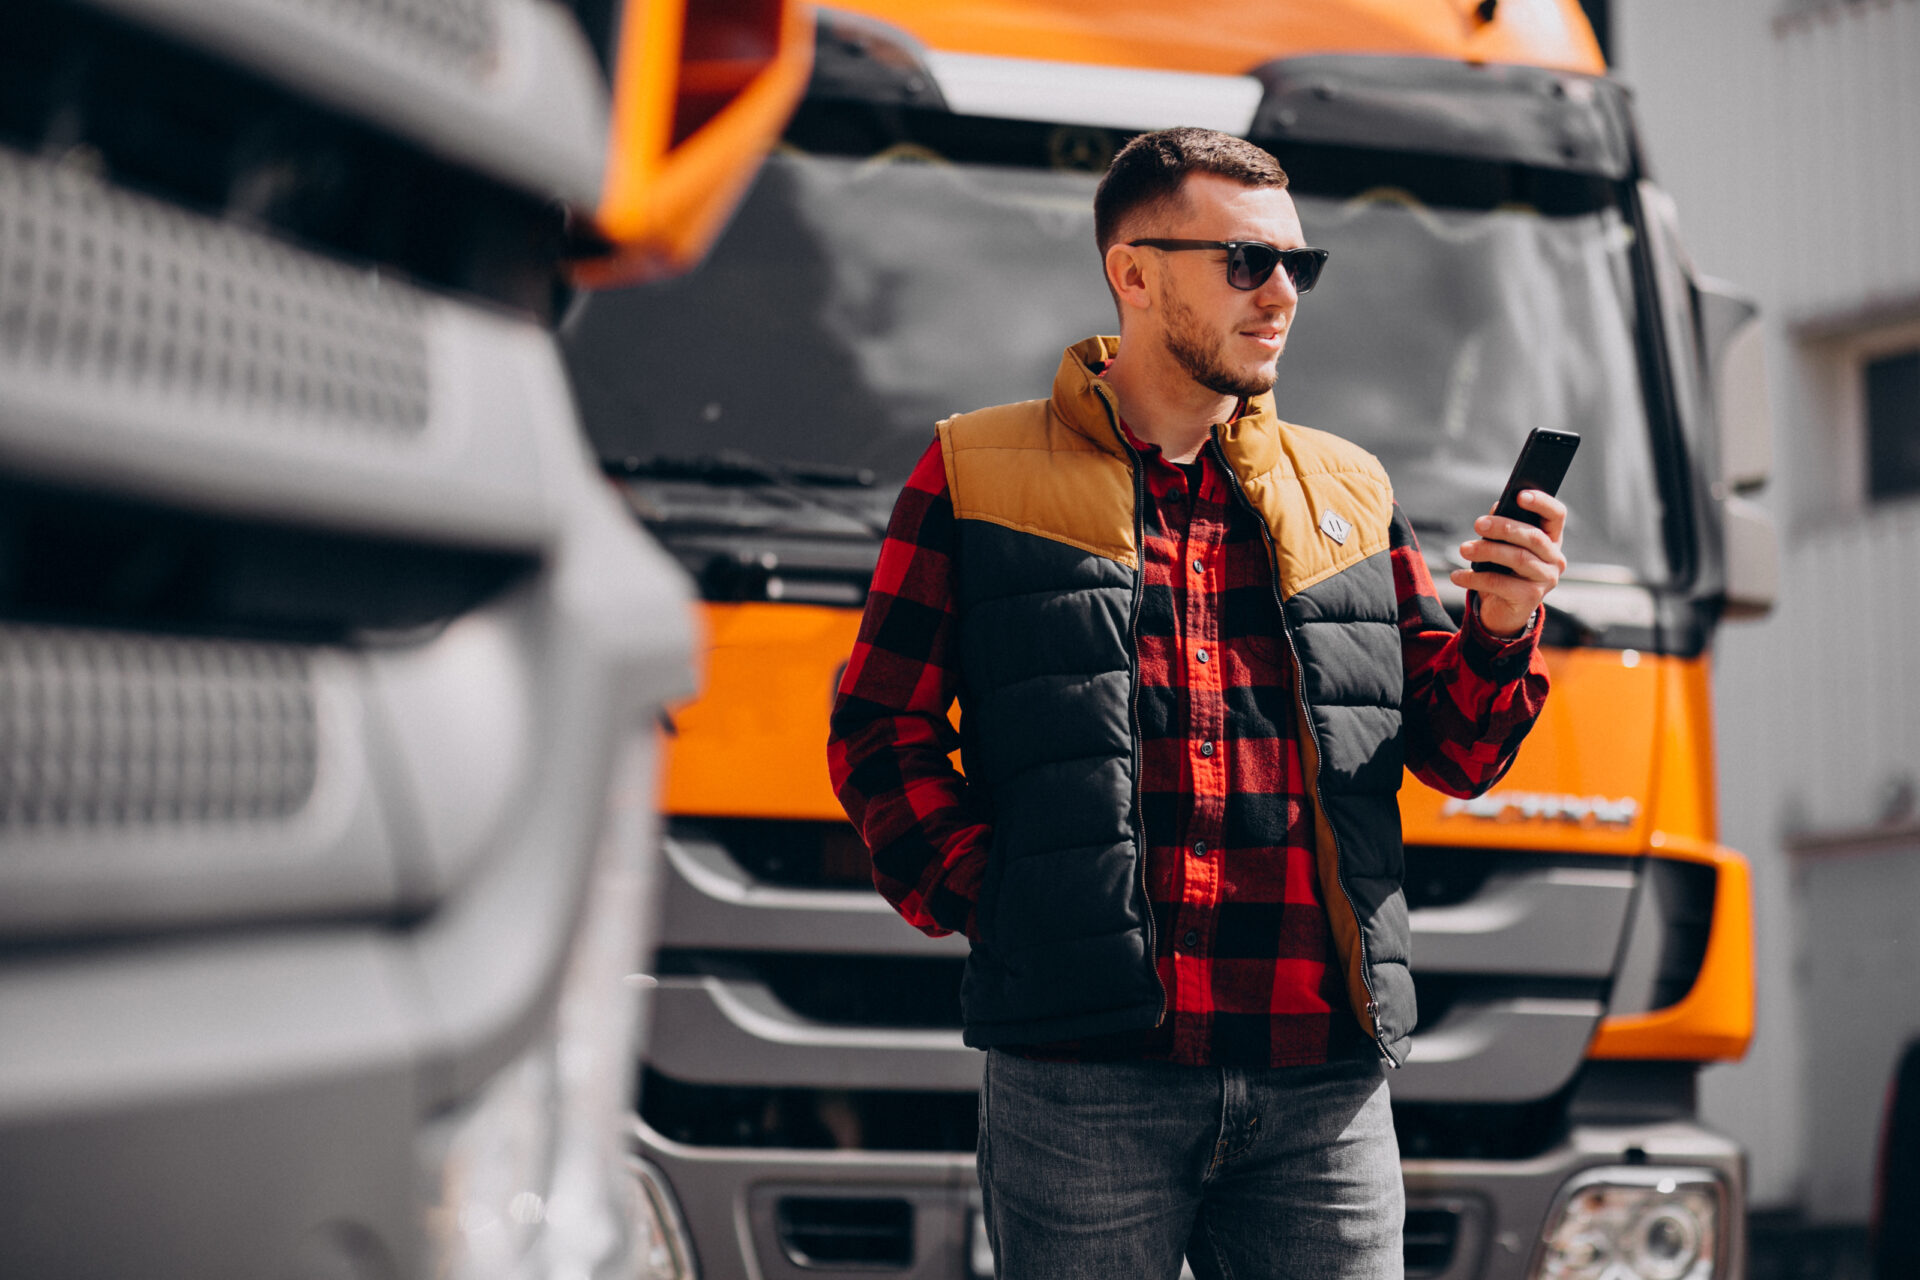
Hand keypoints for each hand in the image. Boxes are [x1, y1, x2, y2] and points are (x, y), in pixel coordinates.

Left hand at [1449, 490, 1567, 637]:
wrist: (1503, 611)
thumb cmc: (1504, 571)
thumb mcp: (1504, 546)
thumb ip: (1504, 527)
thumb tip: (1497, 509)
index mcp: (1551, 539)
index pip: (1556, 515)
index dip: (1542, 503)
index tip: (1520, 495)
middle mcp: (1555, 559)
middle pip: (1532, 537)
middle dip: (1503, 527)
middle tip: (1478, 524)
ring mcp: (1546, 579)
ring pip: (1517, 558)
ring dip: (1487, 551)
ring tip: (1464, 549)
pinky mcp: (1530, 598)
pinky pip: (1500, 583)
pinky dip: (1475, 578)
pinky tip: (1457, 575)